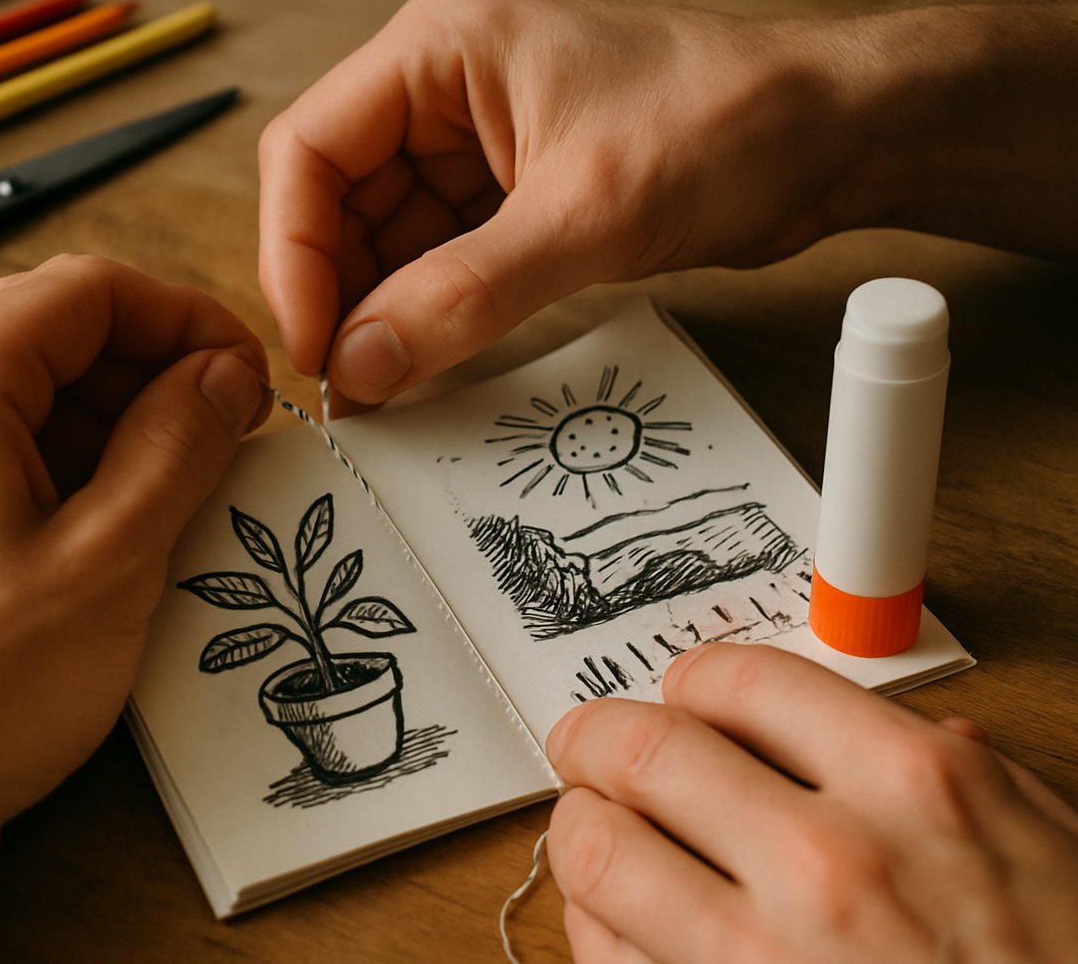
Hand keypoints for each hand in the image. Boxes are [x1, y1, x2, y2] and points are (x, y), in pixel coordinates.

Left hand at [0, 255, 268, 962]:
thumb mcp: (112, 557)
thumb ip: (177, 443)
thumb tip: (220, 374)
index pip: (85, 290)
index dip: (186, 316)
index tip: (247, 369)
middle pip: (48, 335)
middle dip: (151, 369)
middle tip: (229, 428)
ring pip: (22, 401)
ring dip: (112, 424)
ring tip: (182, 488)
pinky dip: (65, 471)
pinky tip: (115, 529)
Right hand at [258, 0, 856, 406]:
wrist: (833, 134)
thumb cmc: (731, 121)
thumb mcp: (587, 216)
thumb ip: (463, 296)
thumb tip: (363, 364)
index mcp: (439, 47)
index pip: (309, 150)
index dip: (293, 254)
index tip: (314, 344)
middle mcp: (440, 86)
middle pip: (333, 199)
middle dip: (336, 291)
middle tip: (351, 382)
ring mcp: (471, 140)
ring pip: (378, 237)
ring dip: (378, 309)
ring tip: (388, 382)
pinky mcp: (506, 190)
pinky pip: (433, 257)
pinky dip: (424, 310)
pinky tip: (426, 358)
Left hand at [545, 642, 1077, 962]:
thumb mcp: (1043, 843)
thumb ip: (945, 774)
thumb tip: (879, 733)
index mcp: (911, 789)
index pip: (740, 682)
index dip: (691, 680)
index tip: (680, 694)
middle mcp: (827, 864)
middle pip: (641, 754)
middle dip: (596, 738)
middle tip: (587, 743)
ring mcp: (763, 959)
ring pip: (600, 855)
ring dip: (583, 829)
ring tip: (596, 827)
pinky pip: (609, 959)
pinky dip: (597, 926)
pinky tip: (621, 916)